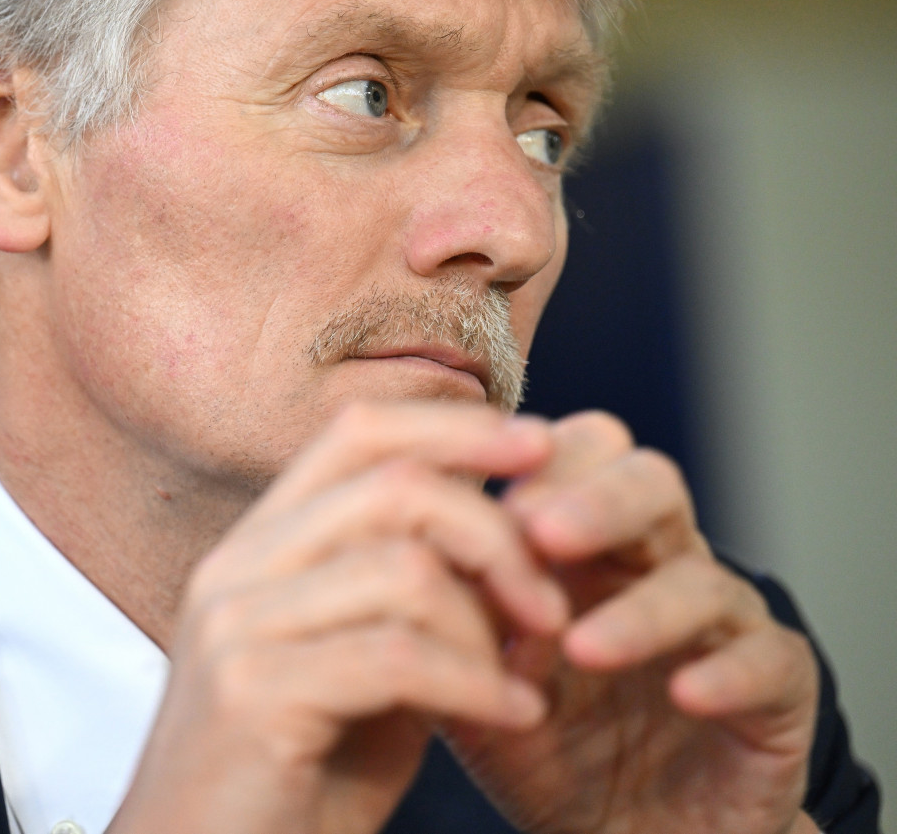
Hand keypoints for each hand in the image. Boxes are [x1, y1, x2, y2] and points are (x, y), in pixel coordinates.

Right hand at [110, 403, 566, 833]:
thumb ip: (423, 598)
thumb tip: (523, 544)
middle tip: (550, 605)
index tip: (542, 446)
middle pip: (393, 483)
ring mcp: (236, 626)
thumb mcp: (370, 666)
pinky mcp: (251, 695)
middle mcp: (237, 567)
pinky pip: (398, 657)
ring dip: (489, 627)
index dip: (454, 426)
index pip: (358, 433)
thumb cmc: (304, 775)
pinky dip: (477, 684)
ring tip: (521, 681)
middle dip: (496, 532)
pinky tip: (515, 716)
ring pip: (404, 568)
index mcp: (260, 544)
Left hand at [446, 410, 818, 833]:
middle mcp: (656, 561)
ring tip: (581, 648)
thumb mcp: (481, 678)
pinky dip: (729, 671)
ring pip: (702, 574)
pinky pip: (768, 659)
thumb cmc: (546, 743)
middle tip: (539, 531)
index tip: (474, 492)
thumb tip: (421, 554)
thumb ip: (454, 616)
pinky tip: (684, 693)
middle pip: (649, 480)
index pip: (575, 456)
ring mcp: (721, 619)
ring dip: (641, 607)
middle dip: (596, 499)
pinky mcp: (776, 686)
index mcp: (586, 542)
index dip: (534, 463)